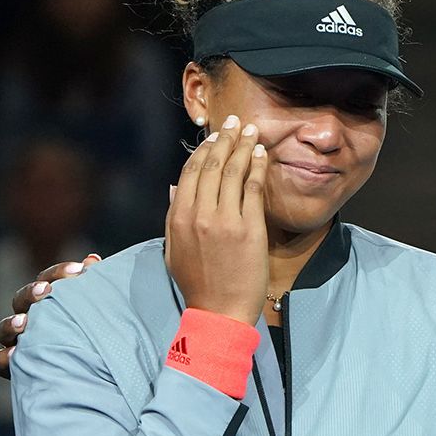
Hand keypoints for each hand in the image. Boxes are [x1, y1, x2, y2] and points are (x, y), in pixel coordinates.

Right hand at [0, 257, 98, 377]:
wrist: (94, 382)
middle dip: (31, 293)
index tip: (79, 270)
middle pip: (21, 299)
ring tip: (22, 323)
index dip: (59, 273)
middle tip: (44, 291)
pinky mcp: (15, 368)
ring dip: (11, 323)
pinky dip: (3, 357)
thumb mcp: (96, 315)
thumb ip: (92, 289)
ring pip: (3, 328)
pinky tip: (14, 354)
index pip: (47, 280)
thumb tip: (92, 259)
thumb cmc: (93, 342)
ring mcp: (18, 342)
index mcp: (48, 302)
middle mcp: (30, 319)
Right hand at [165, 115, 268, 323]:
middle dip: (225, 139)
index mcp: (178, 218)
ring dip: (243, 146)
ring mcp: (225, 220)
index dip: (204, 150)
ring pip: (233, 172)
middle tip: (235, 123)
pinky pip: (253, 188)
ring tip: (251, 130)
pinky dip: (257, 167)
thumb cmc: (198, 284)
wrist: (219, 313)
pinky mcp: (249, 228)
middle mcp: (199, 214)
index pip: (191, 173)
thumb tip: (175, 188)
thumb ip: (174, 216)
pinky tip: (261, 154)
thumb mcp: (175, 250)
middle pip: (212, 166)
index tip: (215, 136)